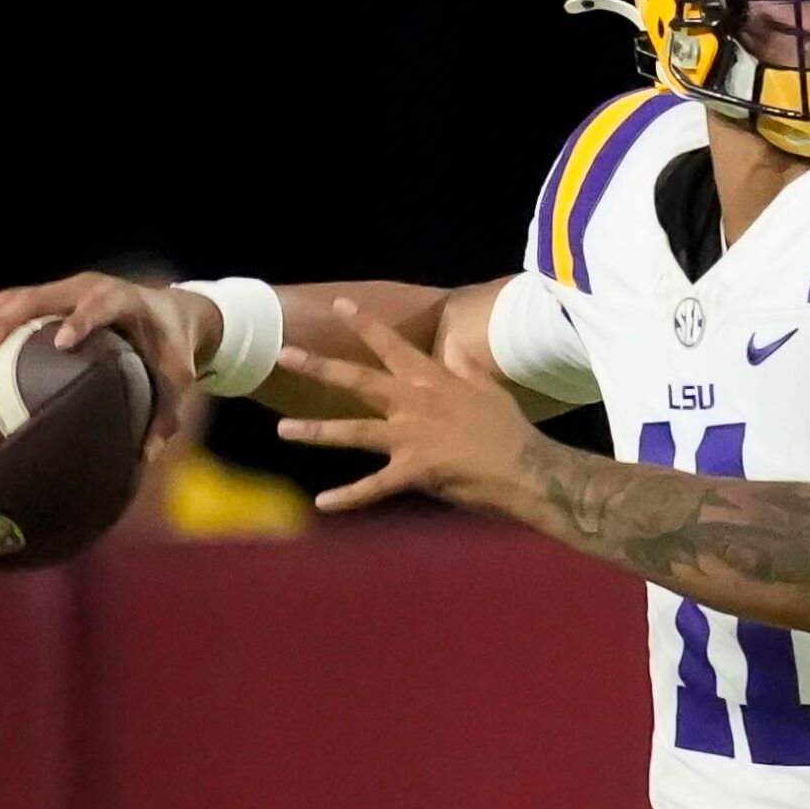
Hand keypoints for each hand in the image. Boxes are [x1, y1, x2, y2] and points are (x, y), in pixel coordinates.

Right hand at [0, 271, 221, 456]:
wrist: (170, 311)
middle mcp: (86, 288)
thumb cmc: (171, 346)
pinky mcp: (46, 299)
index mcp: (122, 299)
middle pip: (38, 296)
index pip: (99, 304)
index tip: (64, 342)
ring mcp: (62, 290)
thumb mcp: (177, 376)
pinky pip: (6, 304)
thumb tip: (144, 459)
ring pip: (12, 295)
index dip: (81, 319)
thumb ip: (166, 413)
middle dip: (6, 320)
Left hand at [275, 298, 539, 512]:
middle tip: (285, 354)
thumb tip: (456, 348)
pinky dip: (348, 496)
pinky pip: (374, 486)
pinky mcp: (415, 472)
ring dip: (316, 431)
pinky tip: (322, 502)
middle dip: (319, 366)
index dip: (365, 324)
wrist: (527, 468)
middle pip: (358, 380)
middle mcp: (415, 403)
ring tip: (282, 430)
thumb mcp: (490, 390)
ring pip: (353, 431)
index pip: (392, 345)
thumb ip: (467, 368)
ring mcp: (412, 437)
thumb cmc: (510, 430)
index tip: (339, 305)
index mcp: (433, 380)